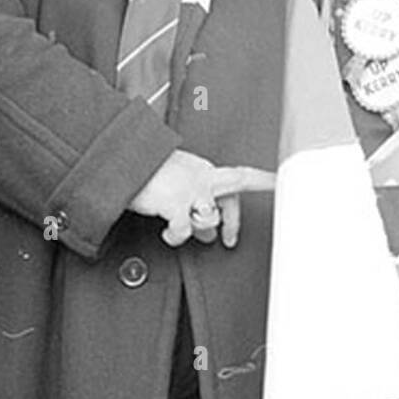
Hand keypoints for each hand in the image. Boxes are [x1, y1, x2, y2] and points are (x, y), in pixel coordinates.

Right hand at [129, 150, 274, 247]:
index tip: (277, 185)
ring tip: (181, 229)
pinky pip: (184, 231)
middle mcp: (202, 177)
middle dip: (249, 199)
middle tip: (241, 231)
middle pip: (238, 182)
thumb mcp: (177, 184)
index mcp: (204, 170)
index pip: (239, 177)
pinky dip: (176, 237)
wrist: (120, 162)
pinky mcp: (174, 203)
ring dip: (198, 229)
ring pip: (210, 217)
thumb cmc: (145, 172)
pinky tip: (168, 233)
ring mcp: (190, 189)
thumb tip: (210, 234)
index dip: (261, 182)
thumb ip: (198, 204)